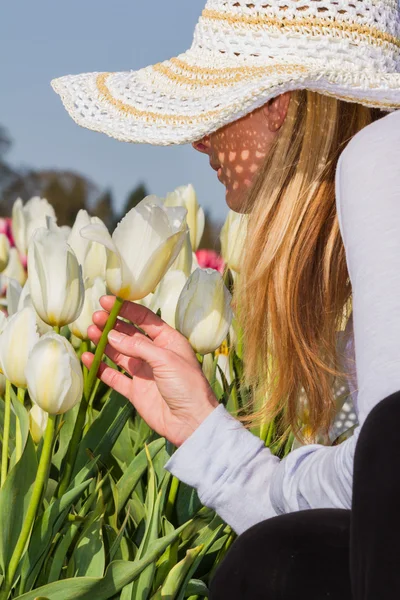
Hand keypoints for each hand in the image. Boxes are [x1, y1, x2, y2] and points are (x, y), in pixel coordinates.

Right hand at [81, 296, 218, 446]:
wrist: (191, 423)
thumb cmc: (187, 386)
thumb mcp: (165, 359)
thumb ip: (138, 347)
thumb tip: (112, 335)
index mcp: (168, 341)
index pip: (145, 319)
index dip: (126, 309)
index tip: (107, 301)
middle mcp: (154, 354)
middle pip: (129, 335)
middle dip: (112, 325)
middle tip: (95, 318)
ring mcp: (144, 372)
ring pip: (119, 354)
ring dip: (105, 343)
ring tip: (90, 333)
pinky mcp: (135, 391)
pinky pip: (114, 377)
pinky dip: (101, 368)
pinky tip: (89, 358)